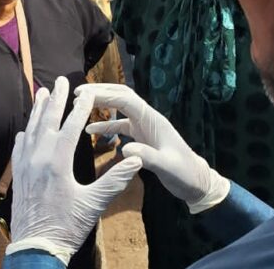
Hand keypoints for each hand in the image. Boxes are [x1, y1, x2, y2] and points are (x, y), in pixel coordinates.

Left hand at [7, 77, 141, 264]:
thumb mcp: (93, 204)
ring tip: (41, 93)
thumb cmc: (67, 226)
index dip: (81, 108)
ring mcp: (24, 165)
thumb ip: (114, 180)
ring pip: (30, 129)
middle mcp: (38, 158)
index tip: (88, 92)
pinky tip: (25, 129)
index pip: (70, 126)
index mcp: (57, 162)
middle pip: (47, 120)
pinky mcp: (17, 175)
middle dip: (55, 99)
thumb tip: (135, 159)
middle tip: (60, 80)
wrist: (36, 246)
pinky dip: (24, 133)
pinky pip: (19, 147)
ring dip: (37, 110)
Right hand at [76, 83, 229, 213]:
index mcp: (152, 120)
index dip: (104, 94)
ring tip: (79, 106)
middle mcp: (147, 118)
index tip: (83, 95)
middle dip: (100, 92)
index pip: (125, 99)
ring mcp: (144, 126)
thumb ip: (147, 156)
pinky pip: (121, 125)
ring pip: (120, 108)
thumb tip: (125, 149)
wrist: (196, 182)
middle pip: (121, 96)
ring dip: (101, 105)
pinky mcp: (142, 136)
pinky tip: (91, 130)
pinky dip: (106, 125)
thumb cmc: (184, 173)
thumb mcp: (166, 166)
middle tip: (77, 94)